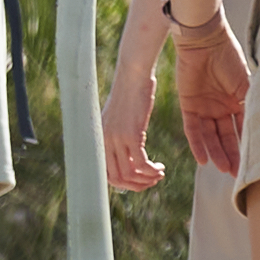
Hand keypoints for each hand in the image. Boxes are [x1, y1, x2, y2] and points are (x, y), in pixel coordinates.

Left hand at [98, 63, 165, 195]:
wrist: (133, 74)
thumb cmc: (130, 93)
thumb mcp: (118, 117)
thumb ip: (118, 136)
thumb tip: (125, 155)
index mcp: (99, 139)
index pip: (106, 174)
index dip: (124, 184)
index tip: (139, 181)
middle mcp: (104, 141)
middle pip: (117, 179)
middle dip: (136, 186)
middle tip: (152, 180)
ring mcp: (116, 138)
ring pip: (129, 173)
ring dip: (147, 178)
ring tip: (159, 173)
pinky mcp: (131, 134)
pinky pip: (141, 163)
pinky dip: (151, 170)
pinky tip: (160, 167)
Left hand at [172, 13, 253, 177]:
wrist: (205, 40)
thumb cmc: (229, 58)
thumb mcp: (246, 84)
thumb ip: (253, 105)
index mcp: (237, 101)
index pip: (242, 129)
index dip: (247, 147)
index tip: (252, 165)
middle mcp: (221, 107)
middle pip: (226, 137)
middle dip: (231, 155)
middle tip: (237, 175)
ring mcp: (204, 107)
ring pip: (210, 137)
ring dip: (216, 153)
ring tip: (222, 169)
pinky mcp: (188, 105)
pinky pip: (193, 129)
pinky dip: (198, 144)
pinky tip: (203, 160)